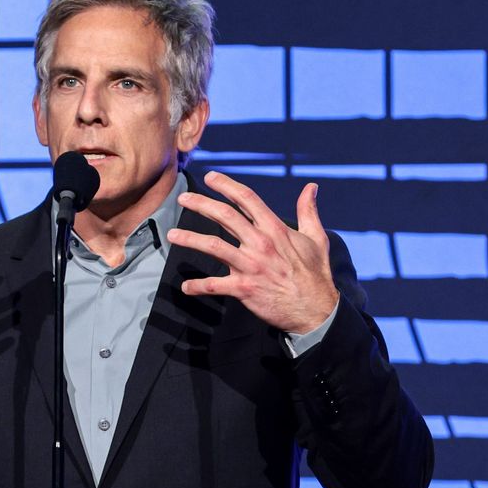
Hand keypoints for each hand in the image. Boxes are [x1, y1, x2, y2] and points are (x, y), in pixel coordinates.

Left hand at [166, 171, 338, 334]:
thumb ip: (308, 211)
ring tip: (172, 235)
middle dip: (200, 204)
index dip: (227, 185)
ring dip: (189, 239)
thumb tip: (311, 187)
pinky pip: (214, 285)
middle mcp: (260, 243)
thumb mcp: (316, 238)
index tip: (211, 178)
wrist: (315, 310)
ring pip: (213, 246)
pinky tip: (186, 287)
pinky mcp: (244, 288)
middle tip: (182, 198)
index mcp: (275, 229)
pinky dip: (198, 286)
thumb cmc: (315, 274)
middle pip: (224, 216)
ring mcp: (250, 266)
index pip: (247, 199)